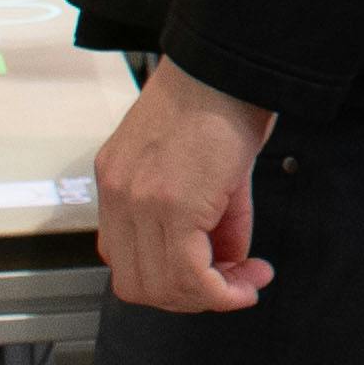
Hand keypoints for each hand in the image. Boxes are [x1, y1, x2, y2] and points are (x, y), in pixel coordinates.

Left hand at [95, 61, 276, 314]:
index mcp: (118, 181)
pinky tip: (245, 281)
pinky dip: (220, 291)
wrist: (228, 66)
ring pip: (163, 287)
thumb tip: (226, 261)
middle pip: (139, 286)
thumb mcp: (208, 168)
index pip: (126, 261)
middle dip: (191, 298)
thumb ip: (212, 221)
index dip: (170, 283)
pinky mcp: (169, 204)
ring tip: (244, 280)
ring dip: (209, 296)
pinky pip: (188, 274)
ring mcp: (137, 201)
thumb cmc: (218, 99)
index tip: (211, 278)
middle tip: (230, 285)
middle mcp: (118, 195)